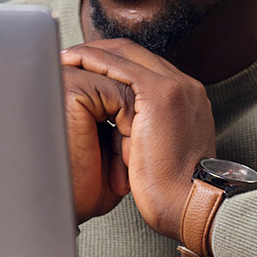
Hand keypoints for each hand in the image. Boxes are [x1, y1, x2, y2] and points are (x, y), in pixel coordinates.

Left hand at [60, 39, 216, 239]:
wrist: (189, 204)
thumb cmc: (171, 191)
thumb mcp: (160, 154)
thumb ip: (145, 134)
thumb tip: (120, 136)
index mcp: (188, 101)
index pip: (146, 68)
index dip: (113, 64)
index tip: (87, 68)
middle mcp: (186, 87)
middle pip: (136, 54)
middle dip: (100, 52)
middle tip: (70, 57)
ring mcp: (176, 87)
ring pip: (127, 54)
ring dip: (93, 53)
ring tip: (66, 58)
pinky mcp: (161, 93)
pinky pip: (121, 66)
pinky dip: (95, 61)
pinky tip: (75, 62)